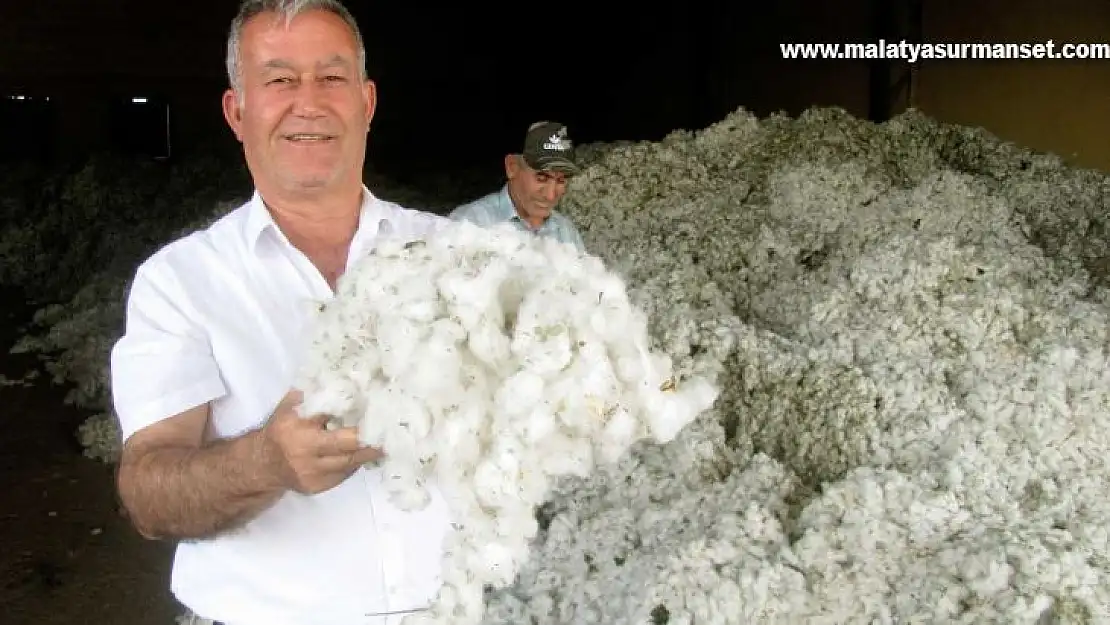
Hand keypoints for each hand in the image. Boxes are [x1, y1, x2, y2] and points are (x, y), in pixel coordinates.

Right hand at [261, 389, 384, 494]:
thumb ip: (313, 394)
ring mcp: (312, 472)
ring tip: (389, 441)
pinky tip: (368, 453)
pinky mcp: (318, 486)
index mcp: (298, 426)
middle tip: (393, 429)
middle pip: (347, 445)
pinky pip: (344, 474)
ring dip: (370, 452)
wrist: (263, 465)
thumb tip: (344, 377)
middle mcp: (305, 450)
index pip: (332, 416)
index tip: (379, 407)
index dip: (357, 414)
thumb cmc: (282, 429)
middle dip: (371, 438)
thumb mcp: (291, 406)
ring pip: (350, 462)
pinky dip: (357, 462)